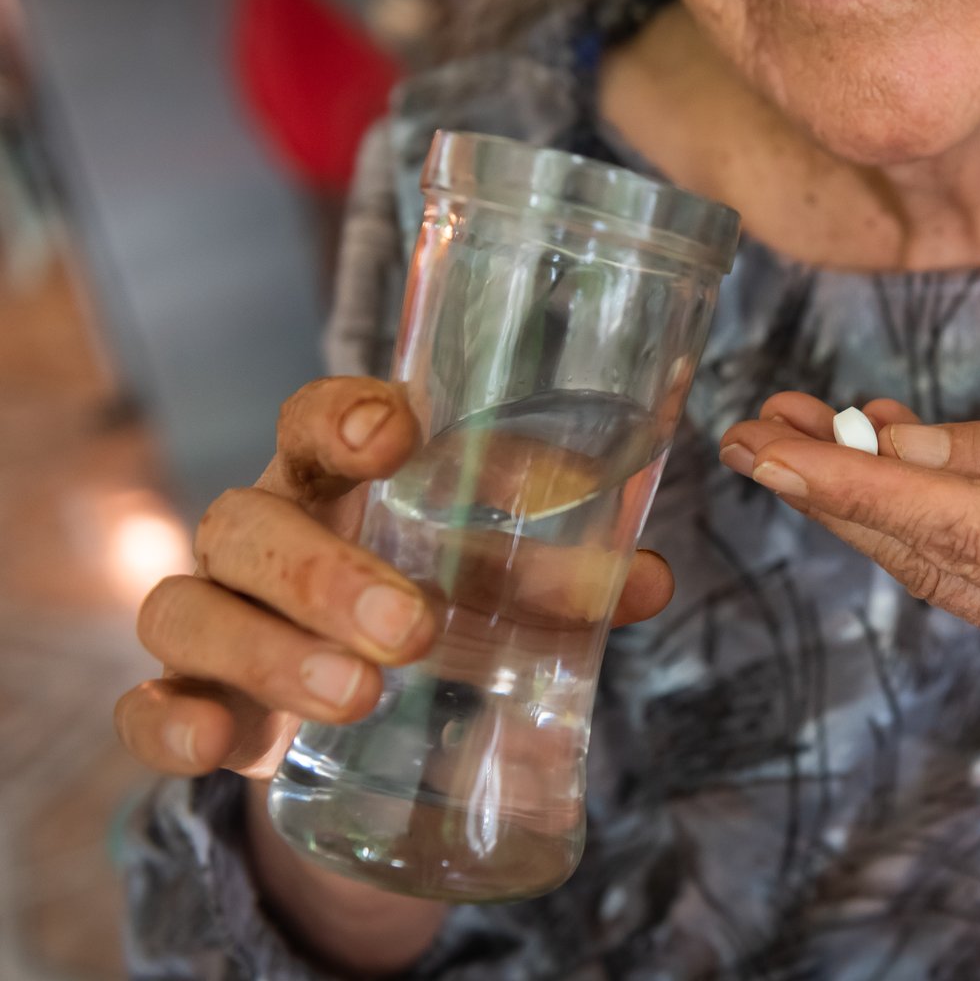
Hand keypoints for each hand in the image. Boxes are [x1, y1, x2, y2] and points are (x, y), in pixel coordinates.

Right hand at [114, 376, 676, 780]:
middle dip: (326, 572)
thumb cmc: (424, 603)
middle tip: (415, 626)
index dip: (340, 416)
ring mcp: (208, 619)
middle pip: (248, 524)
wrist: (355, 713)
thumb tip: (649, 578)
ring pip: (189, 611)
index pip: (310, 424)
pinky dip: (168, 727)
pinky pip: (143, 711)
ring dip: (270, 652)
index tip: (397, 431)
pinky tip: (217, 750)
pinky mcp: (188, 705)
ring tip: (361, 695)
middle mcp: (254, 539)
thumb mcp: (492, 585)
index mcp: (327, 486)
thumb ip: (564, 578)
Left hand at [719, 395, 979, 716]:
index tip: (763, 447)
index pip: (950, 528)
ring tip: (793, 433)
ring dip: (861, 505)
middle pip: (925, 558)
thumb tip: (886, 450)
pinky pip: (966, 584)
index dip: (846, 486)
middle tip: (754, 426)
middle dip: (829, 490)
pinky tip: (878, 468)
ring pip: (934, 574)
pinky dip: (916, 526)